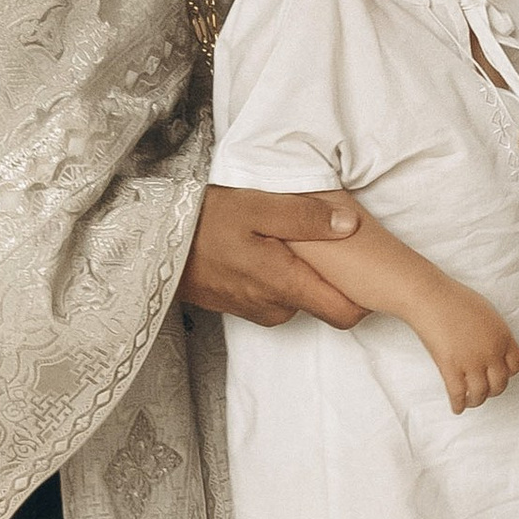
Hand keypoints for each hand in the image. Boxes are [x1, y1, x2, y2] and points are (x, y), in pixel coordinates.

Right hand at [182, 185, 365, 329]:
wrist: (149, 243)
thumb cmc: (203, 220)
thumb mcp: (256, 206)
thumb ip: (305, 217)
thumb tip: (350, 226)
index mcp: (285, 284)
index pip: (346, 313)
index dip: (365, 296)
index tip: (369, 268)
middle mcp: (274, 306)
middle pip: (325, 305)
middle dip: (335, 279)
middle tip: (334, 241)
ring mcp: (255, 309)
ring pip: (299, 299)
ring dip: (304, 275)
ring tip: (298, 241)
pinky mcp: (239, 306)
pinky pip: (275, 297)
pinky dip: (281, 278)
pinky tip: (271, 249)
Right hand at [410, 273, 518, 413]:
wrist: (431, 298)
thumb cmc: (455, 300)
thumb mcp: (487, 312)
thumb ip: (494, 332)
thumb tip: (493, 347)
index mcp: (503, 337)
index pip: (515, 365)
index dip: (508, 374)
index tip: (499, 376)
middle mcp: (491, 352)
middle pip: (500, 384)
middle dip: (493, 390)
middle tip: (484, 391)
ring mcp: (471, 362)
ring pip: (481, 394)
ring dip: (476, 401)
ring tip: (471, 401)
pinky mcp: (451, 368)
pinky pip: (458, 394)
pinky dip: (458, 404)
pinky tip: (457, 408)